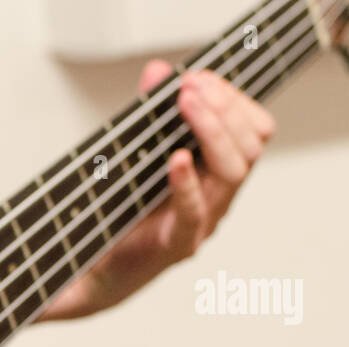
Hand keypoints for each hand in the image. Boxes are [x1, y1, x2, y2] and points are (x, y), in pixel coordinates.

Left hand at [42, 60, 276, 320]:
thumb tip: (157, 70)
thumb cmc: (122, 213)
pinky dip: (186, 183)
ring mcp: (203, 223)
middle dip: (224, 108)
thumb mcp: (138, 157)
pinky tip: (176, 159)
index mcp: (217, 174)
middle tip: (191, 87)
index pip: (253, 130)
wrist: (95, 272)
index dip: (233, 99)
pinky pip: (194, 212)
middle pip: (250, 146)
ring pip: (234, 172)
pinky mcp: (176, 245)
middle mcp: (219, 198)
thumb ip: (150, 114)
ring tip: (186, 104)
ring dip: (213, 131)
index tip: (200, 77)